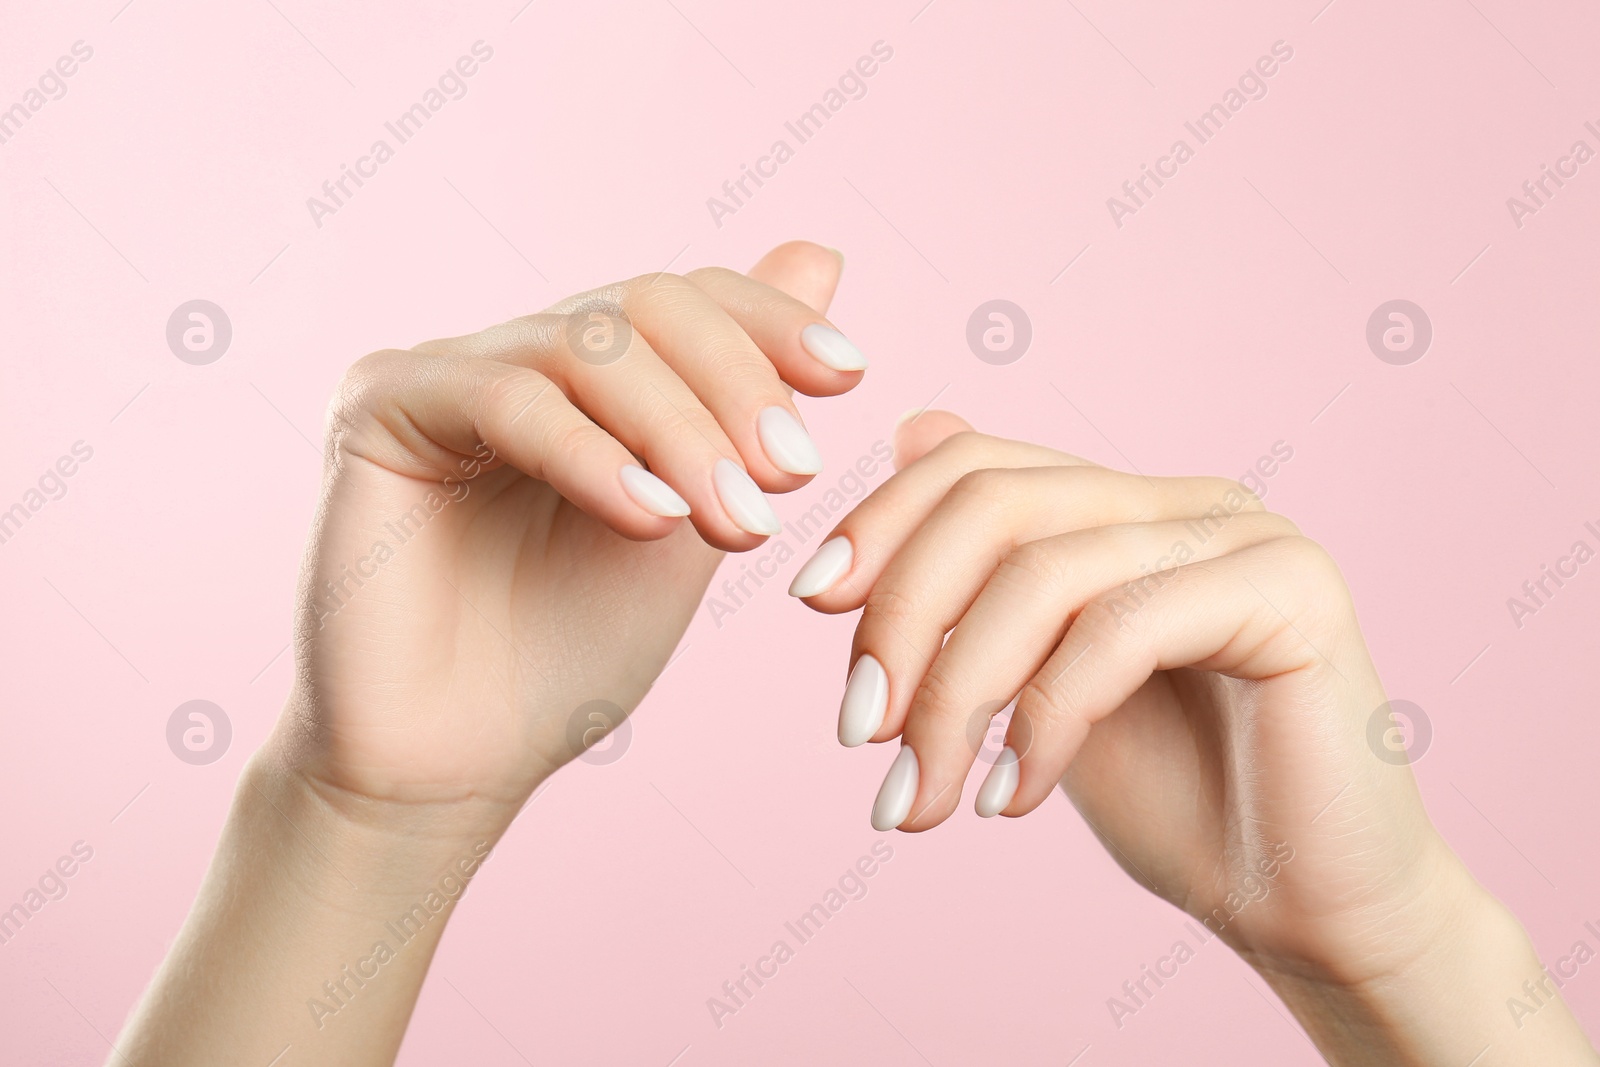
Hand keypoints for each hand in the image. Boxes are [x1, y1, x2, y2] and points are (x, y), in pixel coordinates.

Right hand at [277, 241, 860, 832]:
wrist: (459, 760)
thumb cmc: (571, 651)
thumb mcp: (694, 518)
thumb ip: (740, 403)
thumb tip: (824, 252)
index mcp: (584, 376)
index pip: (687, 300)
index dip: (769, 324)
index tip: (849, 377)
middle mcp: (513, 355)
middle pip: (645, 305)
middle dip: (735, 385)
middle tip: (790, 475)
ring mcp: (443, 373)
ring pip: (587, 346)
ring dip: (681, 430)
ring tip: (734, 519)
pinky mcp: (380, 406)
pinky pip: (506, 398)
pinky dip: (593, 454)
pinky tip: (650, 519)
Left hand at [791, 412, 1596, 1063]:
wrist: (1306, 904)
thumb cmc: (1173, 798)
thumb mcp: (1040, 682)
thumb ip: (983, 577)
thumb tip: (905, 431)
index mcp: (1123, 508)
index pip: (975, 464)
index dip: (880, 521)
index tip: (811, 602)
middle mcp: (1184, 501)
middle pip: (996, 502)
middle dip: (902, 616)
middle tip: (857, 730)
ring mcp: (1245, 534)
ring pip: (1046, 573)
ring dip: (957, 696)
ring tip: (919, 797)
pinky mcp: (1291, 591)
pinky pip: (1122, 630)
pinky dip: (1043, 722)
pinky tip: (1012, 799)